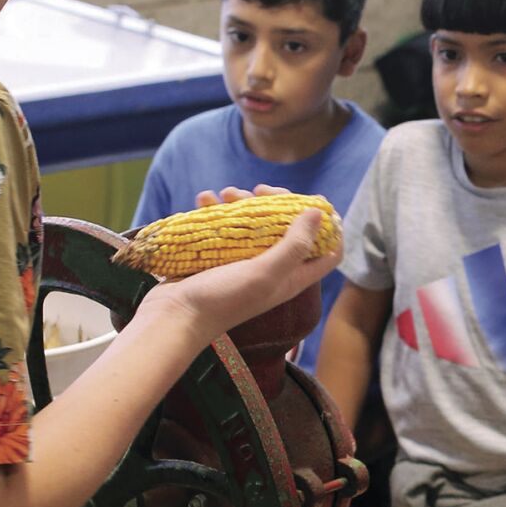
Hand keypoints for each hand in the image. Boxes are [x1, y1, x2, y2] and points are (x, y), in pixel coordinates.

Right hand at [143, 185, 338, 337]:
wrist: (174, 316)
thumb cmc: (223, 301)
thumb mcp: (265, 274)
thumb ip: (294, 246)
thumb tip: (319, 213)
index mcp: (291, 277)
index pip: (327, 253)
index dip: (331, 230)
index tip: (319, 204)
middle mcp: (272, 268)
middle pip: (289, 228)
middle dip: (278, 204)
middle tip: (261, 190)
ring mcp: (243, 261)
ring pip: (254, 222)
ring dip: (243, 202)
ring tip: (226, 194)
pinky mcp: (218, 254)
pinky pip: (223, 225)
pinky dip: (216, 209)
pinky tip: (205, 199)